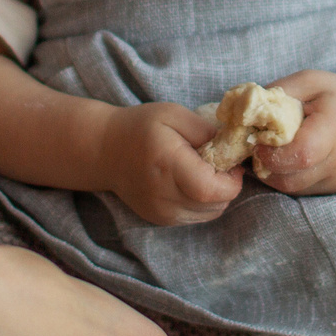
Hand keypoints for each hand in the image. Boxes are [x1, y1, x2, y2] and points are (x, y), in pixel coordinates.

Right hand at [101, 102, 244, 225]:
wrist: (104, 152)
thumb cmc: (140, 128)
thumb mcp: (173, 114)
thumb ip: (205, 130)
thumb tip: (231, 147)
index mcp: (167, 166)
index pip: (212, 190)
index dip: (232, 179)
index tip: (231, 161)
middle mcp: (164, 197)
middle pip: (216, 204)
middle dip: (227, 185)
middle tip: (218, 162)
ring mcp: (162, 213)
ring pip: (210, 213)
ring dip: (217, 195)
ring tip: (203, 171)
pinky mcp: (162, 220)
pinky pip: (197, 216)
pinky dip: (203, 201)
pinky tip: (191, 182)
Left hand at [254, 70, 335, 194]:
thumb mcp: (308, 81)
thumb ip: (277, 94)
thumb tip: (245, 113)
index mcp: (335, 127)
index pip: (302, 153)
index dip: (272, 153)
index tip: (256, 141)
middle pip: (292, 178)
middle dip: (265, 167)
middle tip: (254, 148)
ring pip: (293, 188)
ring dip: (272, 175)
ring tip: (267, 153)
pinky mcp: (334, 187)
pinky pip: (300, 189)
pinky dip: (284, 178)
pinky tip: (282, 160)